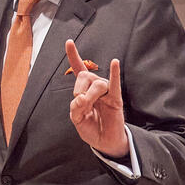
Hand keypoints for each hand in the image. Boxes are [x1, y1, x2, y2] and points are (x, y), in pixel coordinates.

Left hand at [65, 40, 128, 158]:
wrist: (105, 143)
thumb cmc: (91, 128)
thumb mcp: (77, 119)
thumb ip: (76, 108)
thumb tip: (80, 98)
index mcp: (84, 90)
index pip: (78, 69)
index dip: (73, 55)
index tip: (69, 42)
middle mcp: (95, 88)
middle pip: (85, 75)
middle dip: (79, 89)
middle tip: (81, 103)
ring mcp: (106, 93)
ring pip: (97, 83)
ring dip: (90, 95)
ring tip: (91, 106)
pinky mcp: (115, 99)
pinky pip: (115, 85)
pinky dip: (115, 73)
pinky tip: (115, 62)